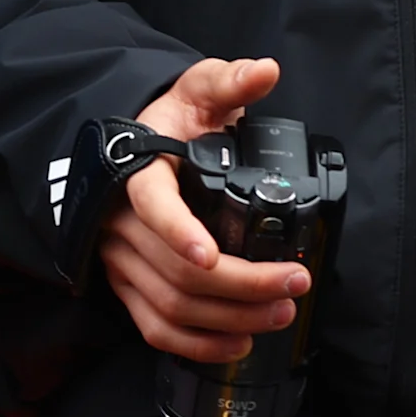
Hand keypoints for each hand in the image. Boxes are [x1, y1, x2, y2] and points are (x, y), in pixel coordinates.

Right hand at [98, 57, 309, 365]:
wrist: (138, 150)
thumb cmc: (170, 120)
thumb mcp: (197, 90)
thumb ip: (229, 81)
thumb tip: (264, 71)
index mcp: (138, 172)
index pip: (151, 205)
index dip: (179, 232)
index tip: (213, 254)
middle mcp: (122, 222)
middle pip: (177, 269)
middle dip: (242, 284)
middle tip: (293, 282)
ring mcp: (122, 259)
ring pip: (172, 305)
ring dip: (230, 318)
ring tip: (280, 311)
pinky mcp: (128, 287)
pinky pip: (157, 328)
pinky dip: (199, 345)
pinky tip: (240, 342)